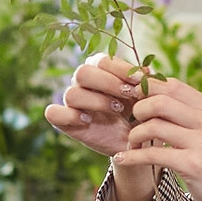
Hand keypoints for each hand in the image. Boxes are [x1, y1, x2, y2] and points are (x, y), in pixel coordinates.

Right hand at [46, 54, 161, 200]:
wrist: (133, 140)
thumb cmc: (139, 111)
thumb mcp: (146, 97)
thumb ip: (146, 83)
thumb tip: (148, 71)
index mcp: (100, 68)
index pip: (103, 60)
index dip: (121, 69)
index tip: (142, 80)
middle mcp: (82, 81)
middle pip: (83, 72)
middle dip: (109, 83)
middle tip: (129, 95)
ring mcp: (71, 100)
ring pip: (72, 94)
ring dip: (97, 102)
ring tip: (118, 110)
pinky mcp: (64, 121)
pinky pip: (53, 113)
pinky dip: (68, 115)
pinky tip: (87, 120)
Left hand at [117, 76, 201, 200]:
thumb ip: (186, 115)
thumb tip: (153, 96)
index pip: (171, 85)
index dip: (146, 87)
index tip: (132, 98)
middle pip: (160, 101)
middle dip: (137, 109)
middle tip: (131, 122)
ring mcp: (201, 142)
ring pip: (153, 126)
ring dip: (133, 135)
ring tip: (129, 144)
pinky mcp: (192, 165)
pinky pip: (153, 154)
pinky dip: (132, 156)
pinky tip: (122, 159)